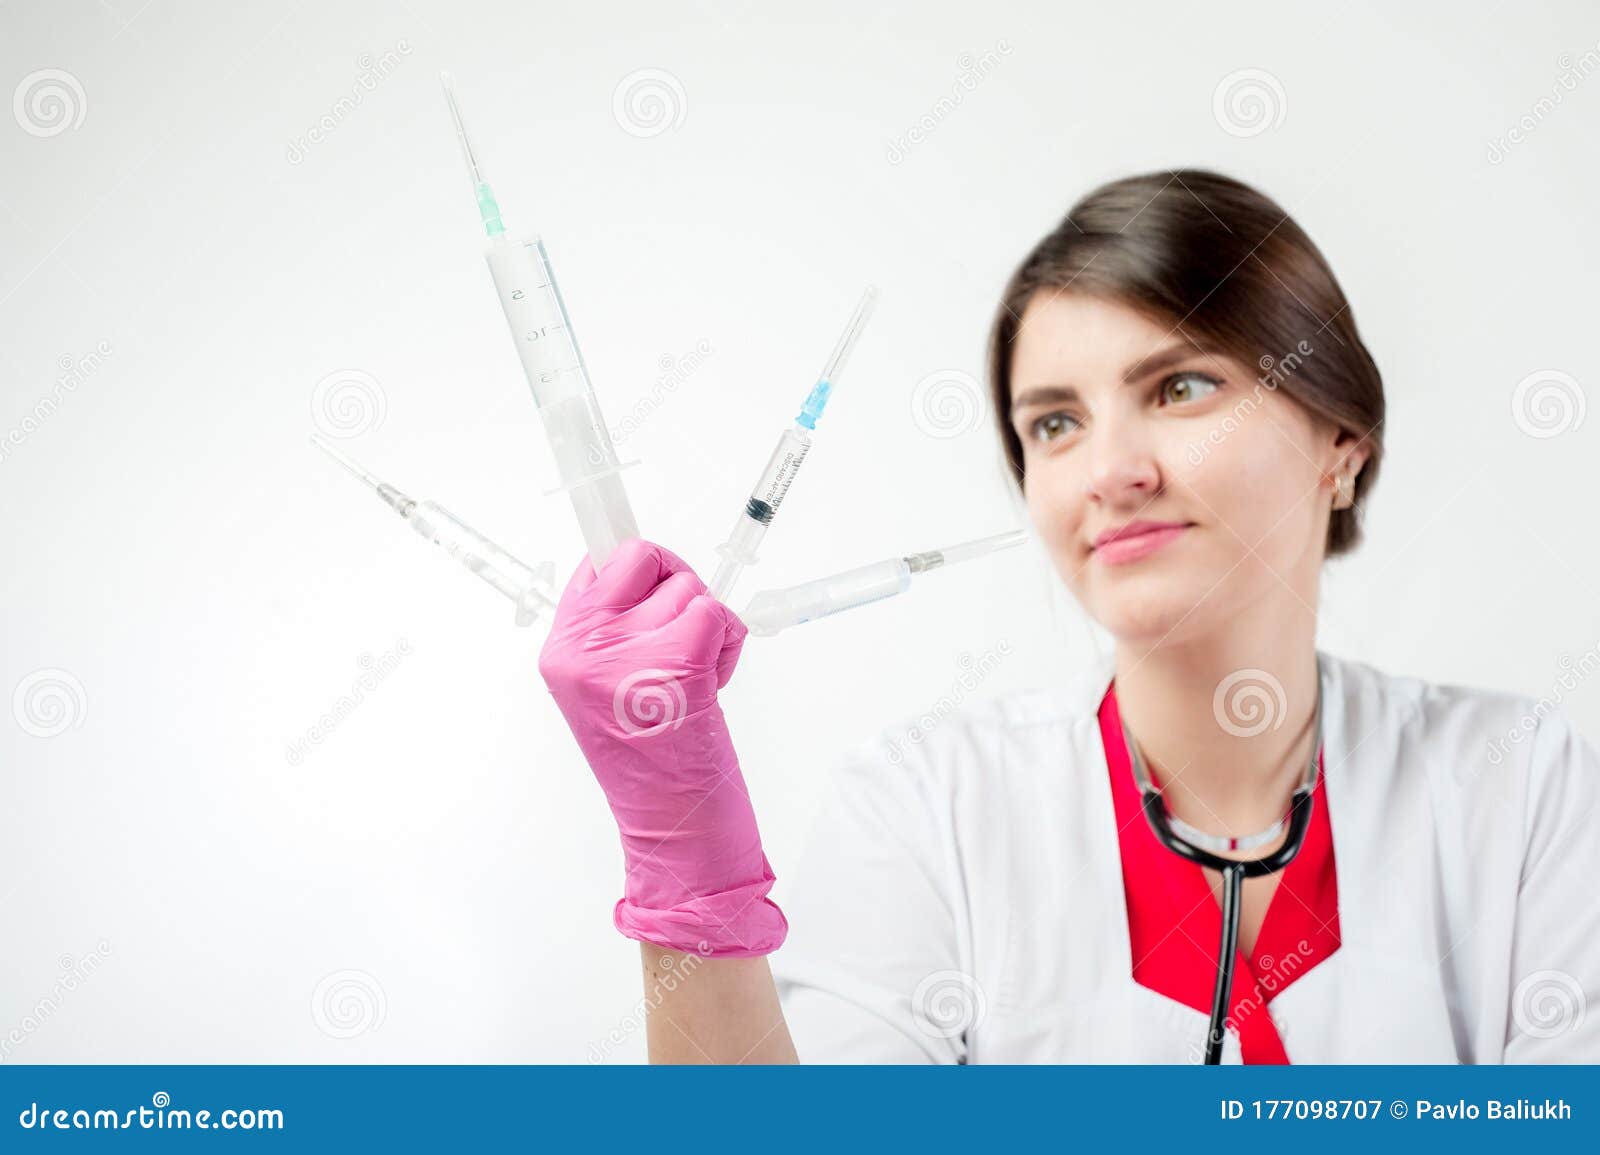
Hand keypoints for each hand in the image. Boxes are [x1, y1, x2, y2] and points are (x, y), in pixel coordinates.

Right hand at [537, 538, 786, 956]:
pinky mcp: (676, 660)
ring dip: (709, 627)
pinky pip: (716, 615)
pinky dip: (728, 645)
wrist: (670, 830)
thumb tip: (648, 576)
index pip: (596, 563)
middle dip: (677, 584)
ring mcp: (627, 653)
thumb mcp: (607, 692)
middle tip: (684, 634)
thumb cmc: (649, 762)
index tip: (654, 580)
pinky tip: (711, 686)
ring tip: (694, 681)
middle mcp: (584, 647)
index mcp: (562, 650)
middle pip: (643, 557)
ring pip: (689, 589)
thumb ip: (615, 634)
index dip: (636, 568)